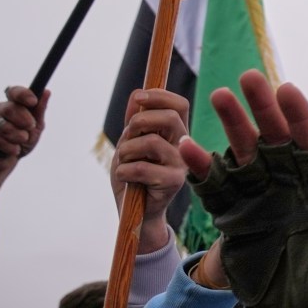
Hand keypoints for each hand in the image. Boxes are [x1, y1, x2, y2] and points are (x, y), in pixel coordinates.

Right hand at [0, 86, 49, 202]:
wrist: (8, 161)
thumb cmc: (23, 142)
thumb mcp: (36, 128)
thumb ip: (39, 111)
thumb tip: (46, 91)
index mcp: (14, 104)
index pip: (15, 92)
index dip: (23, 95)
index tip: (33, 102)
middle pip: (10, 108)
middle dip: (24, 119)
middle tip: (30, 128)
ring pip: (3, 124)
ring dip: (16, 136)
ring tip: (22, 142)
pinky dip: (7, 145)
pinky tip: (14, 150)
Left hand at [109, 89, 190, 254]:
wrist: (135, 212)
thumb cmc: (133, 176)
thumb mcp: (129, 144)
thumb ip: (134, 122)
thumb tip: (137, 95)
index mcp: (175, 133)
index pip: (178, 104)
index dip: (159, 96)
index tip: (138, 97)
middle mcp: (183, 146)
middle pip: (170, 117)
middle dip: (140, 121)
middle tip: (128, 134)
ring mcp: (181, 164)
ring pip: (151, 142)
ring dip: (126, 150)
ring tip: (123, 162)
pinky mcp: (174, 182)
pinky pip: (141, 168)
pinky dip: (123, 170)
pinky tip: (124, 177)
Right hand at [180, 70, 307, 307]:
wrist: (290, 305)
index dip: (300, 115)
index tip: (287, 90)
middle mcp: (289, 179)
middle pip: (275, 134)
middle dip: (263, 106)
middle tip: (250, 77)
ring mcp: (258, 191)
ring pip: (243, 150)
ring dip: (231, 123)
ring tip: (217, 96)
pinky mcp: (231, 210)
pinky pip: (213, 184)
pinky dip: (200, 166)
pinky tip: (186, 146)